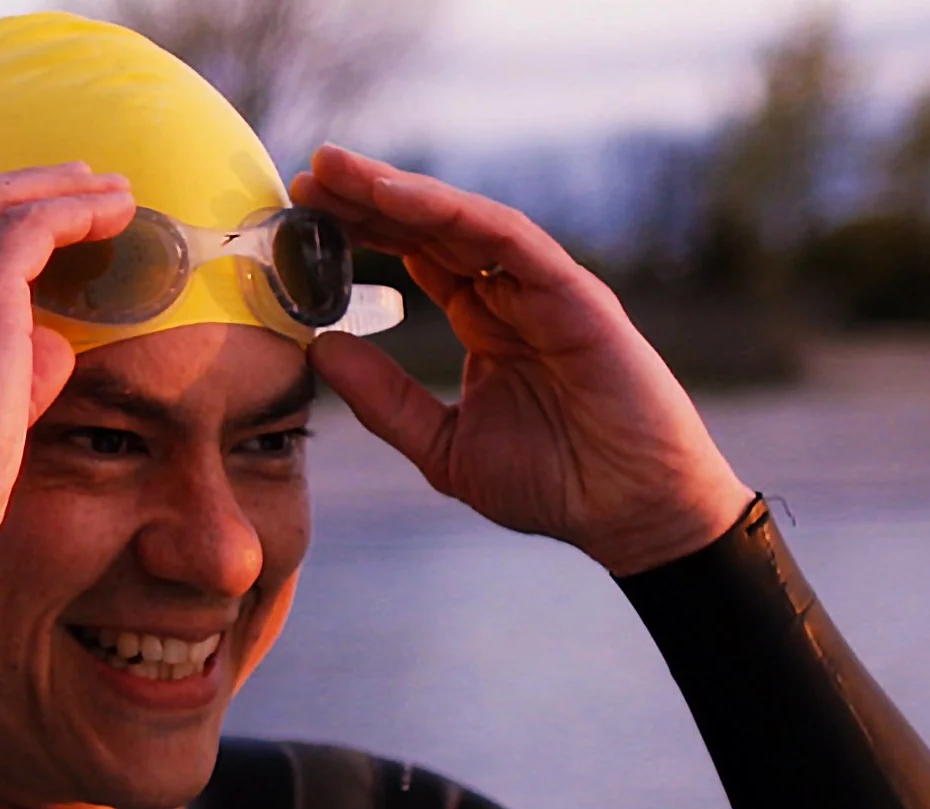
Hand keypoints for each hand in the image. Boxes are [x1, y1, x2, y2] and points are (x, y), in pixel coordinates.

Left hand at [290, 146, 753, 576]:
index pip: (414, 257)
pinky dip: (450, 212)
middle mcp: (511, 294)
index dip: (359, 233)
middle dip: (365, 198)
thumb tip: (318, 348)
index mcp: (484, 322)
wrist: (629, 517)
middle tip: (304, 173)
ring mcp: (544, 289)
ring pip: (461, 221)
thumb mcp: (441, 445)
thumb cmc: (552, 483)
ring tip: (333, 171)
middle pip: (429, 228)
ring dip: (394, 191)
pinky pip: (507, 238)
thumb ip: (383, 398)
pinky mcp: (575, 295)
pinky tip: (394, 197)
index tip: (299, 217)